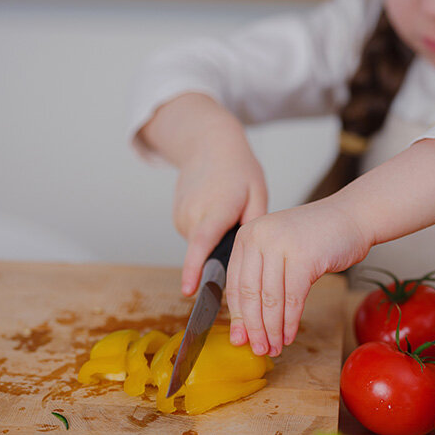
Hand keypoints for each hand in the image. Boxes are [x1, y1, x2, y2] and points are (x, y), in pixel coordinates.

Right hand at [137, 93, 266, 294]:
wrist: (207, 144)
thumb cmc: (237, 169)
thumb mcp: (257, 193)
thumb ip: (254, 226)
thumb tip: (251, 257)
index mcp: (216, 208)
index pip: (202, 244)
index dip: (194, 269)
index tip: (189, 290)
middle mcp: (194, 214)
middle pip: (206, 253)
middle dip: (222, 256)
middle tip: (239, 234)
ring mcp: (182, 217)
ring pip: (201, 246)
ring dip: (215, 241)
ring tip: (225, 213)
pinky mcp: (177, 219)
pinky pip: (195, 237)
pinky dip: (206, 233)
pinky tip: (214, 212)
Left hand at [226, 198, 370, 356]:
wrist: (352, 217)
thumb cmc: (316, 238)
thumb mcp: (278, 249)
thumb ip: (261, 276)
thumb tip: (247, 321)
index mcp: (246, 235)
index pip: (235, 283)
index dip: (238, 315)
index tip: (239, 338)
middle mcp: (258, 236)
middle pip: (250, 293)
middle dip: (253, 327)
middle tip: (257, 349)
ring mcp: (280, 245)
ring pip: (270, 299)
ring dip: (272, 329)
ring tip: (274, 347)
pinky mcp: (303, 256)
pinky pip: (292, 299)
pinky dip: (290, 322)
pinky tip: (289, 335)